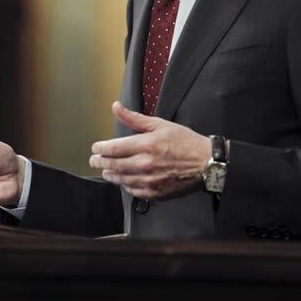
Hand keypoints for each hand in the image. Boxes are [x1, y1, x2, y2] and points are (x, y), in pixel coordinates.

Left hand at [89, 101, 210, 198]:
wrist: (205, 163)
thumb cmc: (185, 142)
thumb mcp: (160, 124)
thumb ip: (134, 118)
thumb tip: (116, 107)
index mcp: (146, 145)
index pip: (114, 149)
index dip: (100, 149)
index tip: (95, 148)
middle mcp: (146, 164)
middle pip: (114, 165)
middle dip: (100, 162)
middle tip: (94, 160)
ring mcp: (150, 180)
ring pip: (121, 180)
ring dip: (110, 175)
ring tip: (106, 171)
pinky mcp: (156, 193)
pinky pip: (134, 191)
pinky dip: (125, 185)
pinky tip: (123, 180)